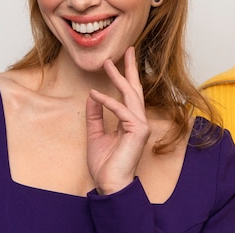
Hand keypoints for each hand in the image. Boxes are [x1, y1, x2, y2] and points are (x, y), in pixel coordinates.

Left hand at [85, 46, 150, 194]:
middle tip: (127, 50)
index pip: (129, 95)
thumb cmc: (106, 165)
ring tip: (108, 64)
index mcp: (131, 122)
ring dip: (119, 78)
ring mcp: (141, 125)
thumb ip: (95, 116)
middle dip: (130, 69)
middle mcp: (139, 121)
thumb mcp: (95, 136)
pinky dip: (107, 101)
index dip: (125, 77)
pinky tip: (95, 94)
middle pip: (135, 89)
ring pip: (130, 95)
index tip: (119, 61)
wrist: (110, 185)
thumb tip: (92, 96)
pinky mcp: (138, 130)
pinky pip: (121, 110)